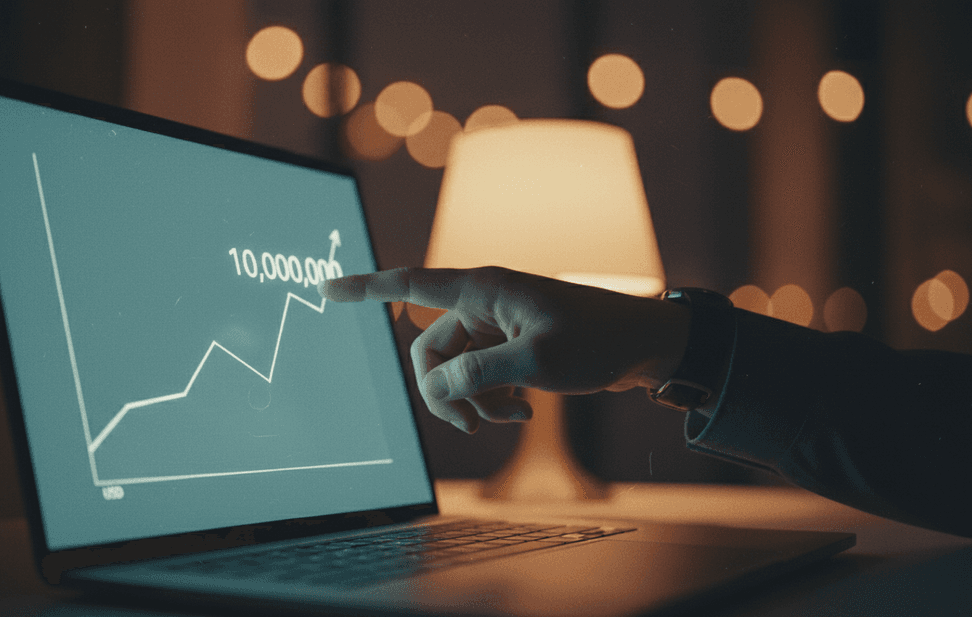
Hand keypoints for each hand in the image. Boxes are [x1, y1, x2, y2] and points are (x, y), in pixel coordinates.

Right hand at [320, 267, 689, 432]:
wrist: (645, 344)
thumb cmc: (598, 340)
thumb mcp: (537, 361)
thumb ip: (479, 374)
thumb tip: (434, 390)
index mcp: (483, 289)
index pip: (411, 284)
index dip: (366, 287)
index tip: (326, 288)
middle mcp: (483, 303)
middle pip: (430, 349)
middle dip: (444, 392)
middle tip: (472, 425)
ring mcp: (496, 325)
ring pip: (455, 369)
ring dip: (473, 400)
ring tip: (510, 419)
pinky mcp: (510, 345)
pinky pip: (479, 375)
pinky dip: (492, 398)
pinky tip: (521, 413)